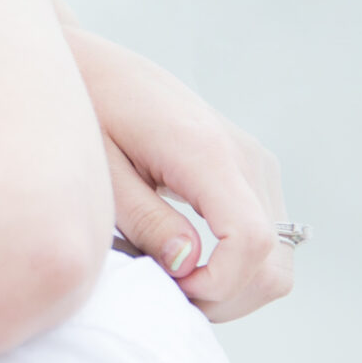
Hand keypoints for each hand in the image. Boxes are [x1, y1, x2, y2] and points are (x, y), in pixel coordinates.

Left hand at [65, 28, 291, 322]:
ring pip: (275, 258)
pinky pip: (264, 237)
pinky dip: (233, 265)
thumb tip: (187, 267)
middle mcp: (243, 155)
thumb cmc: (86, 112)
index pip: (249, 242)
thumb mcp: (101, 172)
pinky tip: (183, 257)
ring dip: (229, 286)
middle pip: (273, 262)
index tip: (167, 287)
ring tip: (169, 275)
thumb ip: (145, 220)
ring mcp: (254, 162)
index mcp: (205, 151)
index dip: (215, 285)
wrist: (93, 65)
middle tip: (163, 292)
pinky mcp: (250, 169)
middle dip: (223, 297)